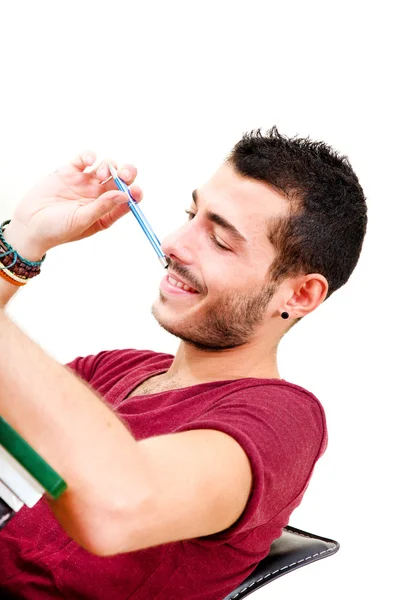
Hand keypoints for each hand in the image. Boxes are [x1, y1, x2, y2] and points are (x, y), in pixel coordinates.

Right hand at [3, 151, 142, 259]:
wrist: (29, 225)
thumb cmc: (57, 230)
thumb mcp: (82, 221)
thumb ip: (102, 207)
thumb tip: (125, 195)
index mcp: (106, 212)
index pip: (127, 199)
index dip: (135, 193)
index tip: (136, 190)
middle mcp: (98, 196)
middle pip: (121, 179)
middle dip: (127, 173)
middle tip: (124, 173)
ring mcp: (85, 183)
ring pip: (106, 166)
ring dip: (108, 166)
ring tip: (99, 175)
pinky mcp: (70, 172)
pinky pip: (85, 159)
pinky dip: (89, 156)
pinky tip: (87, 162)